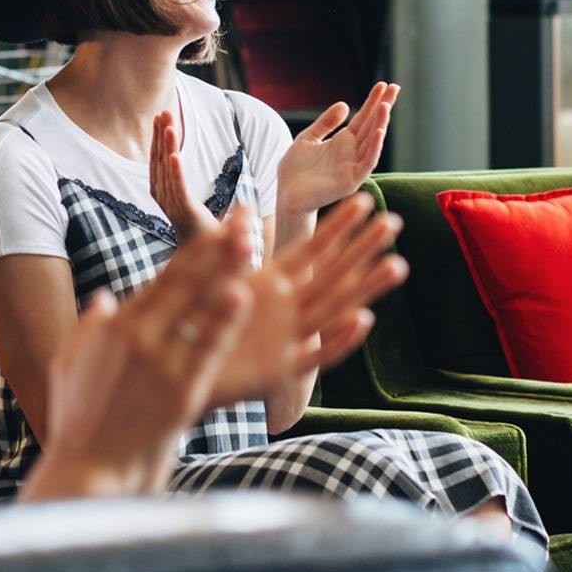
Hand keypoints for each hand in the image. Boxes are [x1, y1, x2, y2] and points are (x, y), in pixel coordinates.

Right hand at [21, 209, 255, 499]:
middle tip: (245, 222)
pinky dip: (225, 322)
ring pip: (199, 309)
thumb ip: (90, 326)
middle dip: (217, 250)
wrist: (88, 469)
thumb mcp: (72, 364)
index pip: (166, 278)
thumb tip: (104, 299)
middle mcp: (138, 337)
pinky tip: (243, 298)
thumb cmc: (79, 419)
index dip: (197, 250)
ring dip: (227, 274)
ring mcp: (160, 363)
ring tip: (251, 247)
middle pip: (187, 283)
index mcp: (116, 326)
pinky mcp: (179, 391)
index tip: (220, 226)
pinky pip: (208, 348)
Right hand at [149, 110, 218, 241]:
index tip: (162, 118)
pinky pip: (178, 189)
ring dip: (167, 146)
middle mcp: (163, 198)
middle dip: (161, 136)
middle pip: (159, 161)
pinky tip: (174, 154)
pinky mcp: (186, 213)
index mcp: (163, 194)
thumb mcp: (191, 203)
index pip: (158, 161)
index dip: (159, 139)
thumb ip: (186, 186)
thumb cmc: (202, 232)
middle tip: (164, 112)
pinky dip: (175, 172)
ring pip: (167, 171)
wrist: (210, 261)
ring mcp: (173, 206)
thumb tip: (184, 162)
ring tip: (169, 125)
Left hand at [207, 193, 407, 406]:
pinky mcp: (278, 371)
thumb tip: (242, 208)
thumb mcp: (207, 280)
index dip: (337, 226)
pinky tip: (363, 320)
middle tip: (393, 221)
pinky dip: (339, 340)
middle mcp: (285, 309)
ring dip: (365, 288)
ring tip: (397, 265)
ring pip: (333, 310)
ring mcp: (286, 338)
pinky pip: (315, 356)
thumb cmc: (192, 324)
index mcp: (270, 284)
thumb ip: (229, 249)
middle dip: (362, 249)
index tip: (363, 200)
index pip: (310, 250)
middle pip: (332, 274)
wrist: (174, 371)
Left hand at [277, 82, 400, 215]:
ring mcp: (353, 166)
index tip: (384, 84)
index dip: (373, 102)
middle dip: (383, 107)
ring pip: (371, 142)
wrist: (286, 195)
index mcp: (342, 142)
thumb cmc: (295, 170)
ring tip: (386, 106)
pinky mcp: (351, 181)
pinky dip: (373, 148)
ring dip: (380, 124)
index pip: (363, 118)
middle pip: (371, 126)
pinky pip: (366, 163)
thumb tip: (345, 104)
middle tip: (394, 88)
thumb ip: (325, 123)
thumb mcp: (308, 138)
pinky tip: (378, 132)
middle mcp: (351, 153)